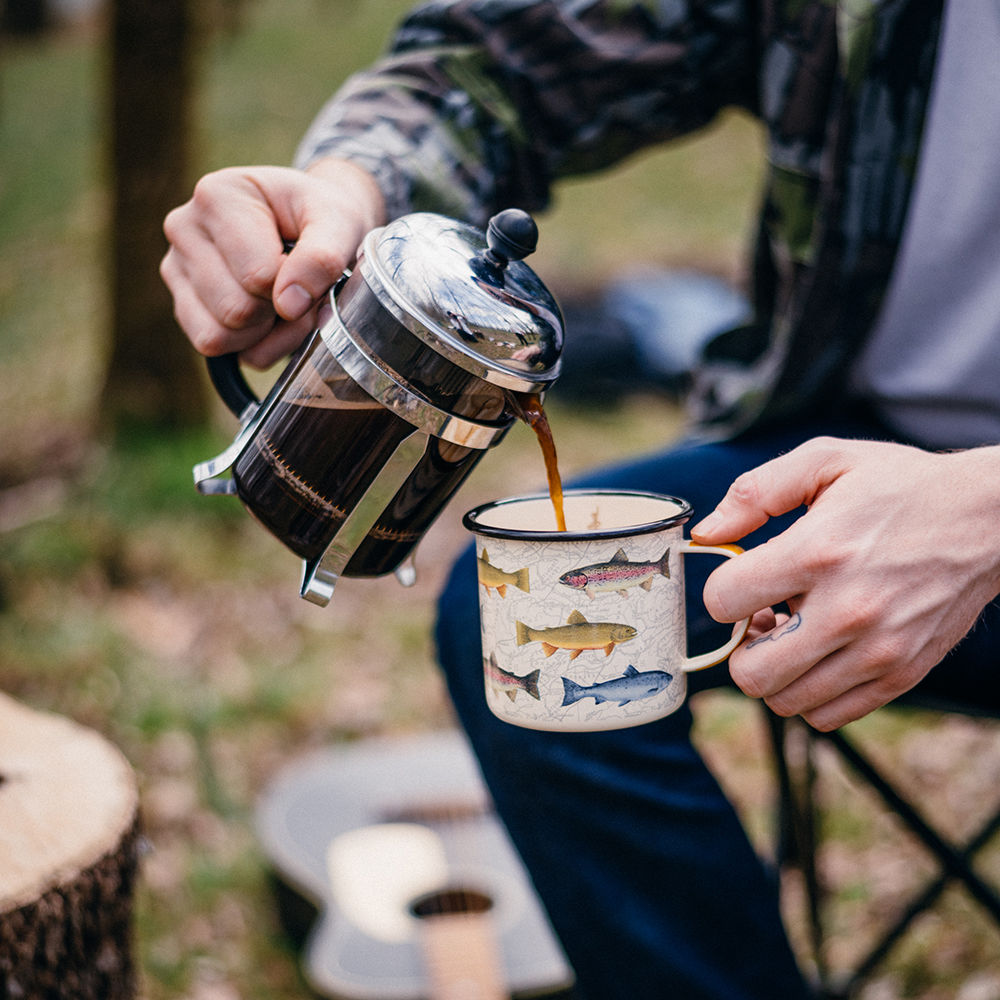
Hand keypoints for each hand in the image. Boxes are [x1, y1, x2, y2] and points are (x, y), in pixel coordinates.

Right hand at [160, 159, 385, 368]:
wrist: (313, 221)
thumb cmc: (321, 216)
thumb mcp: (339, 222)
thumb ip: (322, 258)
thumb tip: (288, 306)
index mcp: (216, 196)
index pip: (257, 276)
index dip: (295, 286)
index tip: (306, 264)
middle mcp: (184, 228)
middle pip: (235, 310)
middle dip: (279, 312)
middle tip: (299, 287)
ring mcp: (176, 267)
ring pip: (218, 335)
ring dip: (266, 332)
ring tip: (283, 300)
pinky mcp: (182, 303)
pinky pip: (211, 346)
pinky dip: (250, 345)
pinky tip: (266, 318)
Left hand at [690, 437, 999, 729]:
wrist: (988, 518)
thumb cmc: (899, 486)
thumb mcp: (825, 461)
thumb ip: (754, 493)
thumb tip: (706, 533)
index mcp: (819, 552)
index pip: (723, 601)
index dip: (719, 591)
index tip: (740, 579)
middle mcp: (848, 610)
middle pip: (750, 673)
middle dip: (739, 647)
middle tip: (759, 618)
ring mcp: (878, 651)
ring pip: (786, 701)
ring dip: (774, 671)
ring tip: (792, 633)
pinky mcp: (901, 674)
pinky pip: (827, 715)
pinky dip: (809, 692)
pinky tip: (819, 652)